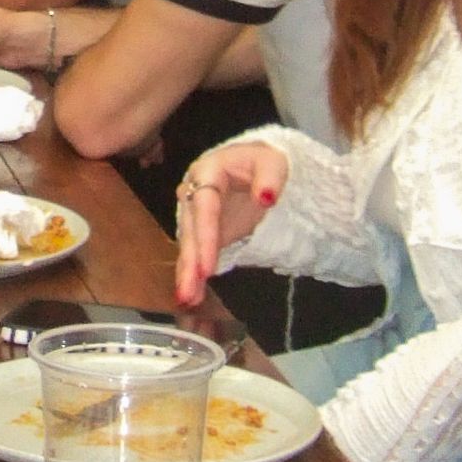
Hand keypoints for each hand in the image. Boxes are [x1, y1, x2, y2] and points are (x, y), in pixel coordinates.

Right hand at [172, 141, 287, 305]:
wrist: (258, 166)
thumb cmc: (264, 162)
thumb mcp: (273, 162)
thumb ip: (270, 177)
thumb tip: (266, 197)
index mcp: (208, 171)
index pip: (204, 206)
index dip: (205, 236)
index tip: (207, 266)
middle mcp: (195, 193)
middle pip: (191, 230)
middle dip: (190, 262)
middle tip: (189, 291)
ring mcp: (198, 214)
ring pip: (189, 245)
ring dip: (187, 273)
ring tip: (187, 299)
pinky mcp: (205, 232)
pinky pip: (196, 253)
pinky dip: (193, 273)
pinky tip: (192, 294)